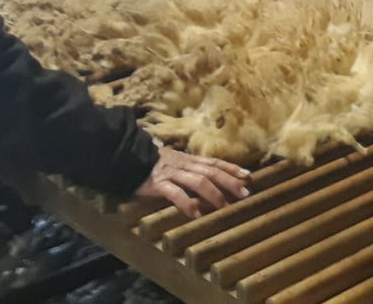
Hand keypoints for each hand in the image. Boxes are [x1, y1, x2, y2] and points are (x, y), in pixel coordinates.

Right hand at [133, 147, 249, 217]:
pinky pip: (175, 193)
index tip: (247, 176)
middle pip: (210, 171)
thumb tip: (209, 176)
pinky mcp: (158, 184)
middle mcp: (183, 164)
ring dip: (212, 193)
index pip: (213, 162)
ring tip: (224, 206)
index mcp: (187, 159)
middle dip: (229, 182)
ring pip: (196, 180)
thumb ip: (189, 168)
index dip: (231, 168)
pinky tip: (196, 213)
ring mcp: (171, 173)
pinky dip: (186, 203)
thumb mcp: (174, 162)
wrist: (125, 159)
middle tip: (244, 193)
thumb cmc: (151, 165)